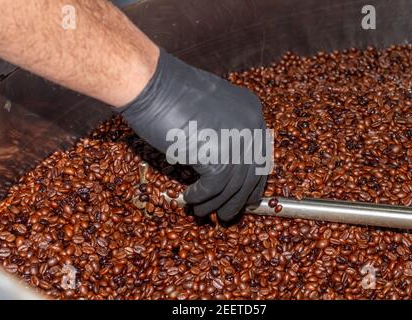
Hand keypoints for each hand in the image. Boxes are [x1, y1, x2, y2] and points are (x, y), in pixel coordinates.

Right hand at [120, 49, 269, 221]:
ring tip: (202, 212)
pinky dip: (201, 197)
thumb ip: (224, 131)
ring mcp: (237, 140)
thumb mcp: (209, 109)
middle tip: (227, 215)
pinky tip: (190, 198)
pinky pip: (214, 187)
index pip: (260, 155)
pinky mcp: (219, 156)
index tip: (245, 197)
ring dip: (216, 203)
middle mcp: (251, 124)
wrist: (151, 84)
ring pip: (233, 186)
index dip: (252, 181)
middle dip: (238, 199)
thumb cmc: (171, 93)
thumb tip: (224, 162)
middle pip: (250, 174)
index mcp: (251, 110)